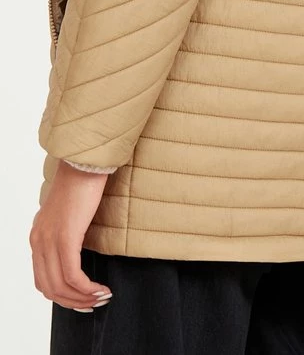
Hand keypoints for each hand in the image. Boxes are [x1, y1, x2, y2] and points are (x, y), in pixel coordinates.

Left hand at [29, 160, 112, 309]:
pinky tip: (101, 288)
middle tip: (94, 303)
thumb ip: (66, 234)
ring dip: (83, 297)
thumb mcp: (68, 215)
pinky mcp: (65, 237)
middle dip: (73, 302)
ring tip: (102, 297)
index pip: (42, 280)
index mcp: (38, 237)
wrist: (84, 163)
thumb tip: (77, 253)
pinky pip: (72, 275)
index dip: (62, 296)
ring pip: (60, 286)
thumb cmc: (81, 183)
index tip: (83, 299)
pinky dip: (87, 287)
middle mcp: (38, 241)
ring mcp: (49, 240)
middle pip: (50, 288)